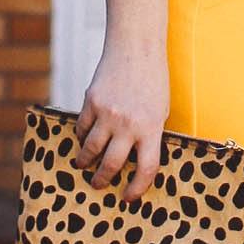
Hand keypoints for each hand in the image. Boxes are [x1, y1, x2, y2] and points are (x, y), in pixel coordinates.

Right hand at [75, 41, 168, 204]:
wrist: (136, 46)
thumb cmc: (153, 80)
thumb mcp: (161, 109)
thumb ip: (149, 134)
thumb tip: (135, 160)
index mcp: (152, 128)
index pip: (146, 168)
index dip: (137, 188)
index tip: (128, 197)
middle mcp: (129, 124)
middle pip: (111, 164)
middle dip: (102, 180)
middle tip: (98, 185)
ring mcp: (108, 113)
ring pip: (91, 149)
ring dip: (85, 161)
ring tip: (83, 165)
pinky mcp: (91, 101)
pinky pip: (82, 127)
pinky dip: (81, 136)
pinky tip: (82, 139)